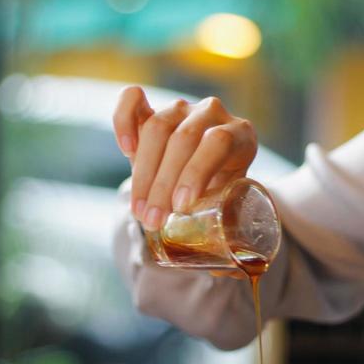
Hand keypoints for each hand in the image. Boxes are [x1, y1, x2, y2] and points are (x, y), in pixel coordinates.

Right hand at [113, 86, 257, 230]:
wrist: (208, 173)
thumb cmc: (223, 192)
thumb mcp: (233, 201)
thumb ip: (228, 220)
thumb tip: (224, 265)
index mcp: (240, 134)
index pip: (217, 142)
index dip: (196, 173)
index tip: (181, 207)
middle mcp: (212, 113)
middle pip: (183, 139)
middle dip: (164, 184)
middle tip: (153, 220)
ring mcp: (181, 108)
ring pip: (157, 127)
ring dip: (143, 173)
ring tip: (139, 210)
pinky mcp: (154, 108)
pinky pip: (132, 99)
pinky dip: (123, 120)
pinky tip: (125, 150)